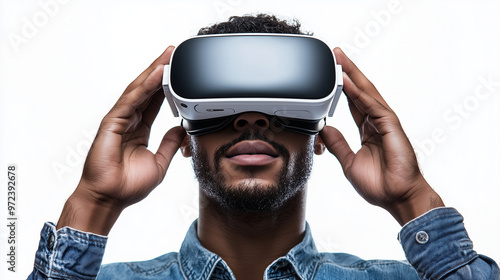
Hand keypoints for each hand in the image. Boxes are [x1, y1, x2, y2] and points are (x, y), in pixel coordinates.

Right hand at [57, 46, 185, 234]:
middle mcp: (129, 121)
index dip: (167, 86)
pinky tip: (157, 74)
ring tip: (167, 56)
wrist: (110, 199)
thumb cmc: (128, 186)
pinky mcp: (112, 122)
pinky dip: (145, 86)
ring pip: (139, 90)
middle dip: (160, 70)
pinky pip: (131, 100)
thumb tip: (182, 129)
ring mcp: (120, 120)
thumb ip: (170, 143)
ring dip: (154, 72)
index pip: (155, 102)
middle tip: (173, 53)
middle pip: (147, 90)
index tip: (179, 72)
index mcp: (139, 130)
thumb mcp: (160, 162)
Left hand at [320, 48, 443, 224]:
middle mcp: (377, 123)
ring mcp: (385, 122)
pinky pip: (371, 105)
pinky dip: (358, 92)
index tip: (331, 74)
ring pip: (366, 93)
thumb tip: (325, 129)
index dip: (342, 88)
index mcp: (368, 131)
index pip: (353, 103)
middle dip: (347, 72)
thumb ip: (338, 145)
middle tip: (335, 54)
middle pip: (360, 91)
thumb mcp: (349, 163)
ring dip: (352, 75)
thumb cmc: (380, 185)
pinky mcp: (390, 126)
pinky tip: (346, 81)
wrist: (398, 198)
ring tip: (339, 59)